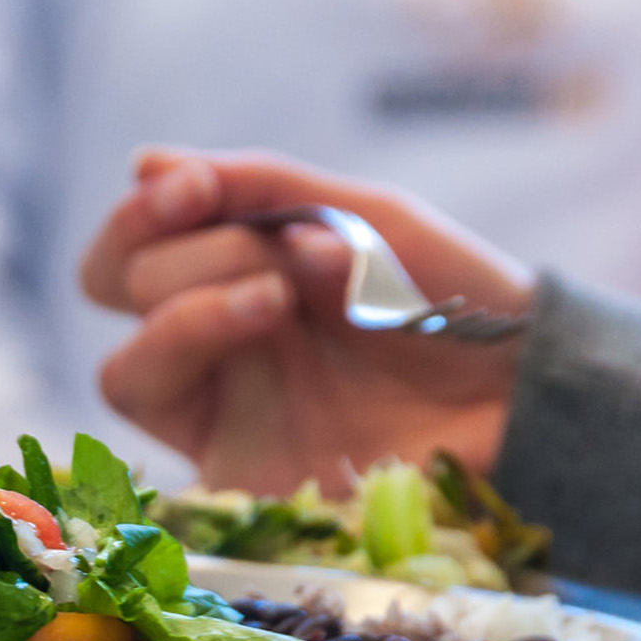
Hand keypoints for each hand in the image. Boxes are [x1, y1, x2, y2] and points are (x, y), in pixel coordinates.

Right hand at [79, 148, 535, 493]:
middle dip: (182, 250)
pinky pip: (161, 428)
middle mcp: (215, 349)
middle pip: (115, 294)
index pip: (135, 248)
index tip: (195, 186)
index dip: (143, 211)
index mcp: (234, 281)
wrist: (525, 384)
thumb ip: (259, 188)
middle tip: (270, 251)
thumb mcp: (363, 217)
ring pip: (123, 366)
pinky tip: (267, 317)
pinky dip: (193, 342)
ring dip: (185, 302)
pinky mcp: (235, 477)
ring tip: (276, 294)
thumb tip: (140, 163)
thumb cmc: (455, 299)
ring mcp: (223, 416)